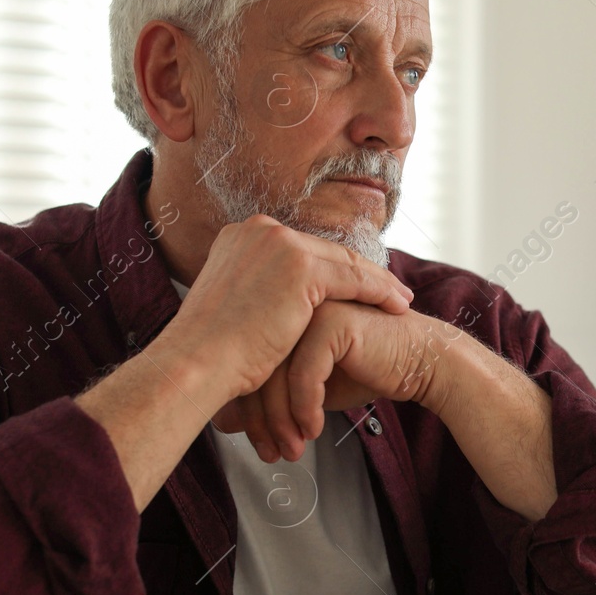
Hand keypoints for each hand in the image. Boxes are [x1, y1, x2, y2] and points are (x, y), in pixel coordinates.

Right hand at [152, 216, 412, 408]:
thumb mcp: (234, 309)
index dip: (334, 268)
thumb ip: (259, 294)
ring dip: (378, 282)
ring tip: (400, 301)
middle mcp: (258, 230)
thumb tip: (278, 305)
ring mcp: (280, 244)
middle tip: (391, 291)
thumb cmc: (209, 354)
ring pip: (345, 262)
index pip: (302, 250)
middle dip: (361, 272)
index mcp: (240, 237)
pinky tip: (398, 307)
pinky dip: (380, 292)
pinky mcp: (301, 267)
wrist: (195, 365)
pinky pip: (355, 279)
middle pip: (326, 251)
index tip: (358, 286)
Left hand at [214, 303, 462, 460]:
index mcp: (280, 309)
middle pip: (257, 365)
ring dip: (283, 420)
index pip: (249, 359)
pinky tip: (315, 429)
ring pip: (277, 371)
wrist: (418, 363)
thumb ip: (272, 395)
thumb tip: (225, 422)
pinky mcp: (334, 321)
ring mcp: (312, 307)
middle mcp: (291, 302)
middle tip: (271, 454)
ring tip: (293, 450)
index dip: (249, 408)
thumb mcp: (309, 386)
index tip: (255, 442)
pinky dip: (306, 407)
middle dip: (263, 419)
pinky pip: (305, 372)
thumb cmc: (365, 371)